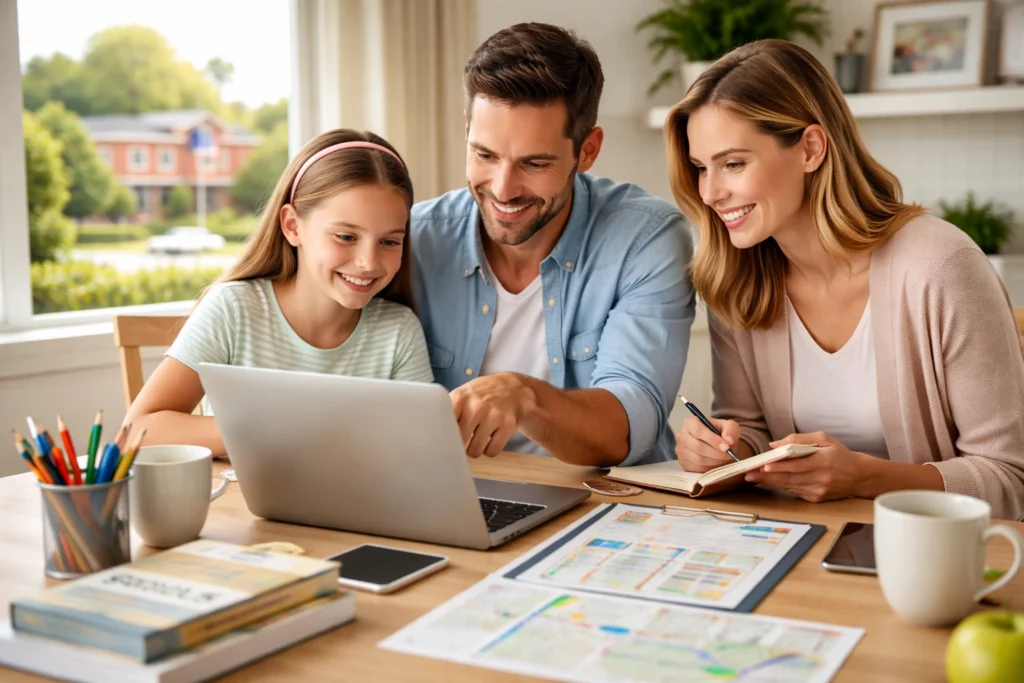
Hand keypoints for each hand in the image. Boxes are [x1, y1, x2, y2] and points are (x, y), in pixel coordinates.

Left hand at [450, 373, 537, 457]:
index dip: (444, 437)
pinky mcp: (508, 425)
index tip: (446, 439)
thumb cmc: (483, 395)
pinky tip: (491, 439)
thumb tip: (435, 436)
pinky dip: (490, 450)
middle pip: (459, 442)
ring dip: (475, 449)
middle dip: (461, 445)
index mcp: (460, 397)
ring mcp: (493, 415)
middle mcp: (476, 405)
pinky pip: (491, 451)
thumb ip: (449, 413)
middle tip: (465, 438)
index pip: (444, 426)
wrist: (514, 389)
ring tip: (478, 438)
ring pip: (475, 451)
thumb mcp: (463, 395)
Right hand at [674, 415, 740, 471]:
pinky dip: (709, 468)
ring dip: (714, 461)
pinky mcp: (683, 463)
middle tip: (728, 455)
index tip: (726, 447)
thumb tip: (729, 440)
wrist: (715, 444)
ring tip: (723, 458)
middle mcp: (681, 435)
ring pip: (697, 459)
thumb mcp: (729, 426)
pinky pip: (696, 468)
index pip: (698, 430)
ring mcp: (680, 450)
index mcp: (690, 422)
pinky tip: (716, 463)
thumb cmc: (720, 433)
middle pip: (697, 446)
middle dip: (716, 453)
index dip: (712, 439)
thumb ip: (731, 429)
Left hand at [744, 432, 875, 501]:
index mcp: (823, 461)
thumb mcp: (823, 439)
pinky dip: (781, 486)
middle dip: (766, 476)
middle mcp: (821, 478)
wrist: (859, 476)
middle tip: (748, 473)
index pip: (796, 465)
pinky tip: (768, 482)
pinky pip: (794, 491)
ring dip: (769, 483)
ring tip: (753, 478)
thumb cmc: (839, 454)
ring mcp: (818, 491)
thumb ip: (798, 439)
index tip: (761, 465)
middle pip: (788, 478)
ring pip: (789, 486)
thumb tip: (774, 444)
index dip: (777, 466)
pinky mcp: (816, 499)